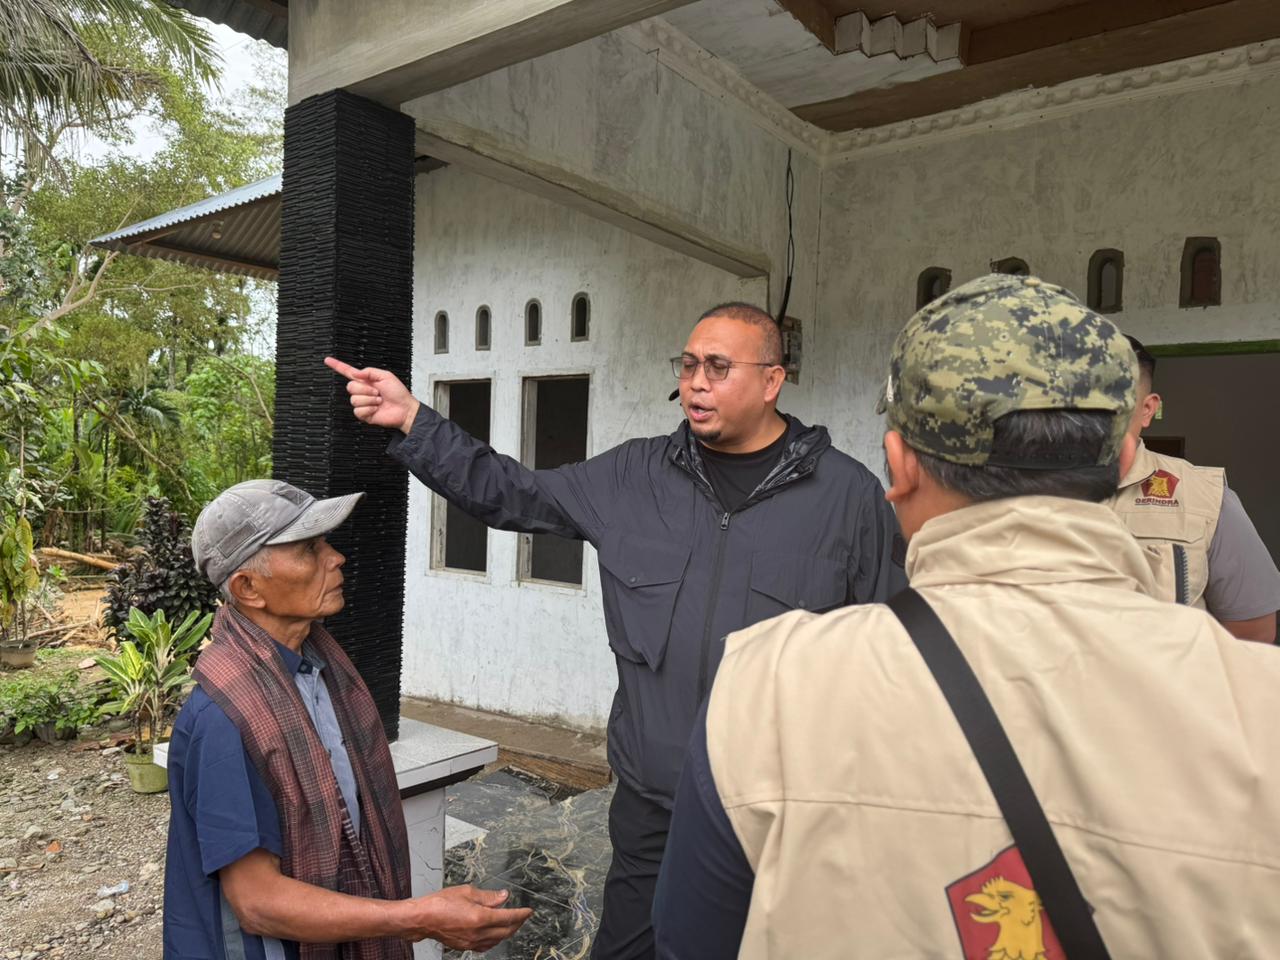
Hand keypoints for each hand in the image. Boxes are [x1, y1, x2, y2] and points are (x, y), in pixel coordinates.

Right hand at [324, 357, 420, 433]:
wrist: (404, 409)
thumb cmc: (398, 393)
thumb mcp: (386, 376)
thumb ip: (370, 372)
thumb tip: (356, 373)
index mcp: (366, 380)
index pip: (348, 372)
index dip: (337, 366)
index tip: (327, 360)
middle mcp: (362, 391)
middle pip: (350, 387)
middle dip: (365, 389)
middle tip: (377, 392)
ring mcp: (362, 403)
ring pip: (354, 399)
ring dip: (369, 399)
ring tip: (379, 400)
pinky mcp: (364, 414)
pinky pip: (358, 410)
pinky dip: (369, 409)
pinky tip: (376, 408)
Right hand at [403, 884, 531, 949]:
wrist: (422, 918)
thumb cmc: (440, 903)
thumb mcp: (467, 892)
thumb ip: (488, 896)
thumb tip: (503, 896)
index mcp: (480, 918)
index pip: (508, 917)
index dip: (521, 914)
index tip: (528, 911)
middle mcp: (478, 933)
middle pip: (505, 932)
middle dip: (517, 924)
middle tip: (522, 917)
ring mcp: (471, 942)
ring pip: (497, 941)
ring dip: (506, 932)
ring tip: (511, 924)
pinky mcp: (464, 946)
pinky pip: (485, 946)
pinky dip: (494, 940)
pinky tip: (494, 935)